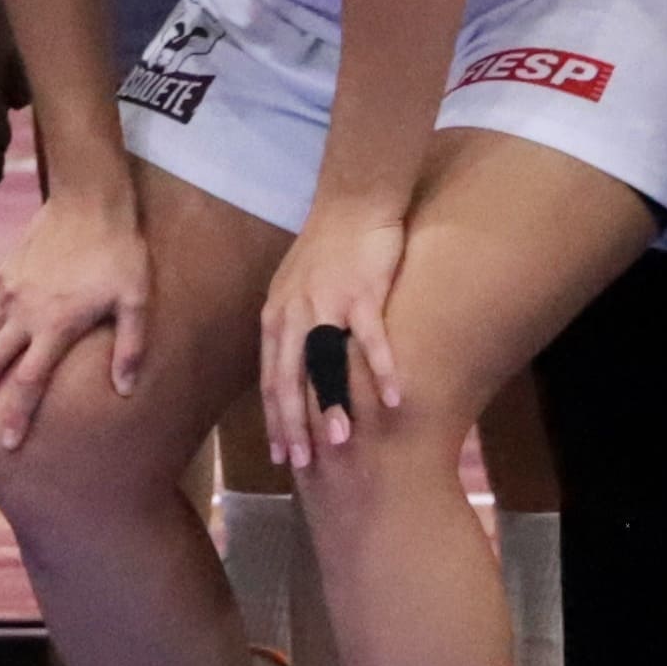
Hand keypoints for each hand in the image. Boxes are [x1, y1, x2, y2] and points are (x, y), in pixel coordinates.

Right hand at [0, 183, 156, 455]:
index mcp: (55, 325)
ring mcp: (12, 291)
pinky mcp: (9, 271)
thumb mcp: (135, 298)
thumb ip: (130, 346)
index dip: (17, 415)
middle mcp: (25, 313)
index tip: (7, 443)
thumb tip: (124, 390)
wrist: (88, 198)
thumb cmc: (119, 250)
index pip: (29, 382)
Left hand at [259, 206, 407, 472]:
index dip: (275, 420)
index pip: (271, 379)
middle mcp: (293, 314)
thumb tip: (296, 372)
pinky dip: (382, 370)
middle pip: (289, 380)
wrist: (352, 201)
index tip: (282, 456)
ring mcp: (327, 304)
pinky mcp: (362, 292)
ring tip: (343, 443)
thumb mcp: (296, 291)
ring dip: (332, 405)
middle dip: (294, 426)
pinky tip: (395, 399)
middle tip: (304, 464)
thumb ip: (295, 330)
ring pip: (323, 364)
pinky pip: (370, 338)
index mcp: (276, 318)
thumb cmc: (328, 250)